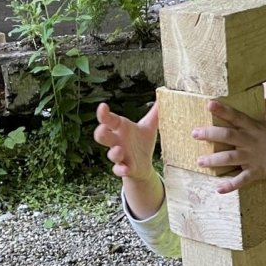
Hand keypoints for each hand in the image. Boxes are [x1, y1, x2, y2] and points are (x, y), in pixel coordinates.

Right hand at [93, 101, 162, 216]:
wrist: (143, 165)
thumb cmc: (142, 142)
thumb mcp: (150, 126)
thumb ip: (155, 112)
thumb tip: (164, 96)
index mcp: (121, 129)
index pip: (108, 120)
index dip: (103, 114)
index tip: (103, 107)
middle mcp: (117, 141)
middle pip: (102, 136)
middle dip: (100, 132)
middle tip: (103, 128)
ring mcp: (119, 156)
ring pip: (110, 154)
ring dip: (113, 152)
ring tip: (119, 149)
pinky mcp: (124, 168)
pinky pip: (118, 170)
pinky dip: (121, 170)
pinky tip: (125, 169)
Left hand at [194, 98, 265, 207]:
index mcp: (254, 128)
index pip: (236, 117)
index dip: (222, 110)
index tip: (208, 104)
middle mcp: (250, 141)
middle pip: (228, 136)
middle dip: (210, 134)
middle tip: (194, 133)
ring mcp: (252, 157)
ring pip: (230, 158)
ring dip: (214, 160)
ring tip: (200, 161)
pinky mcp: (256, 171)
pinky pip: (242, 180)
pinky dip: (231, 185)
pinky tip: (219, 189)